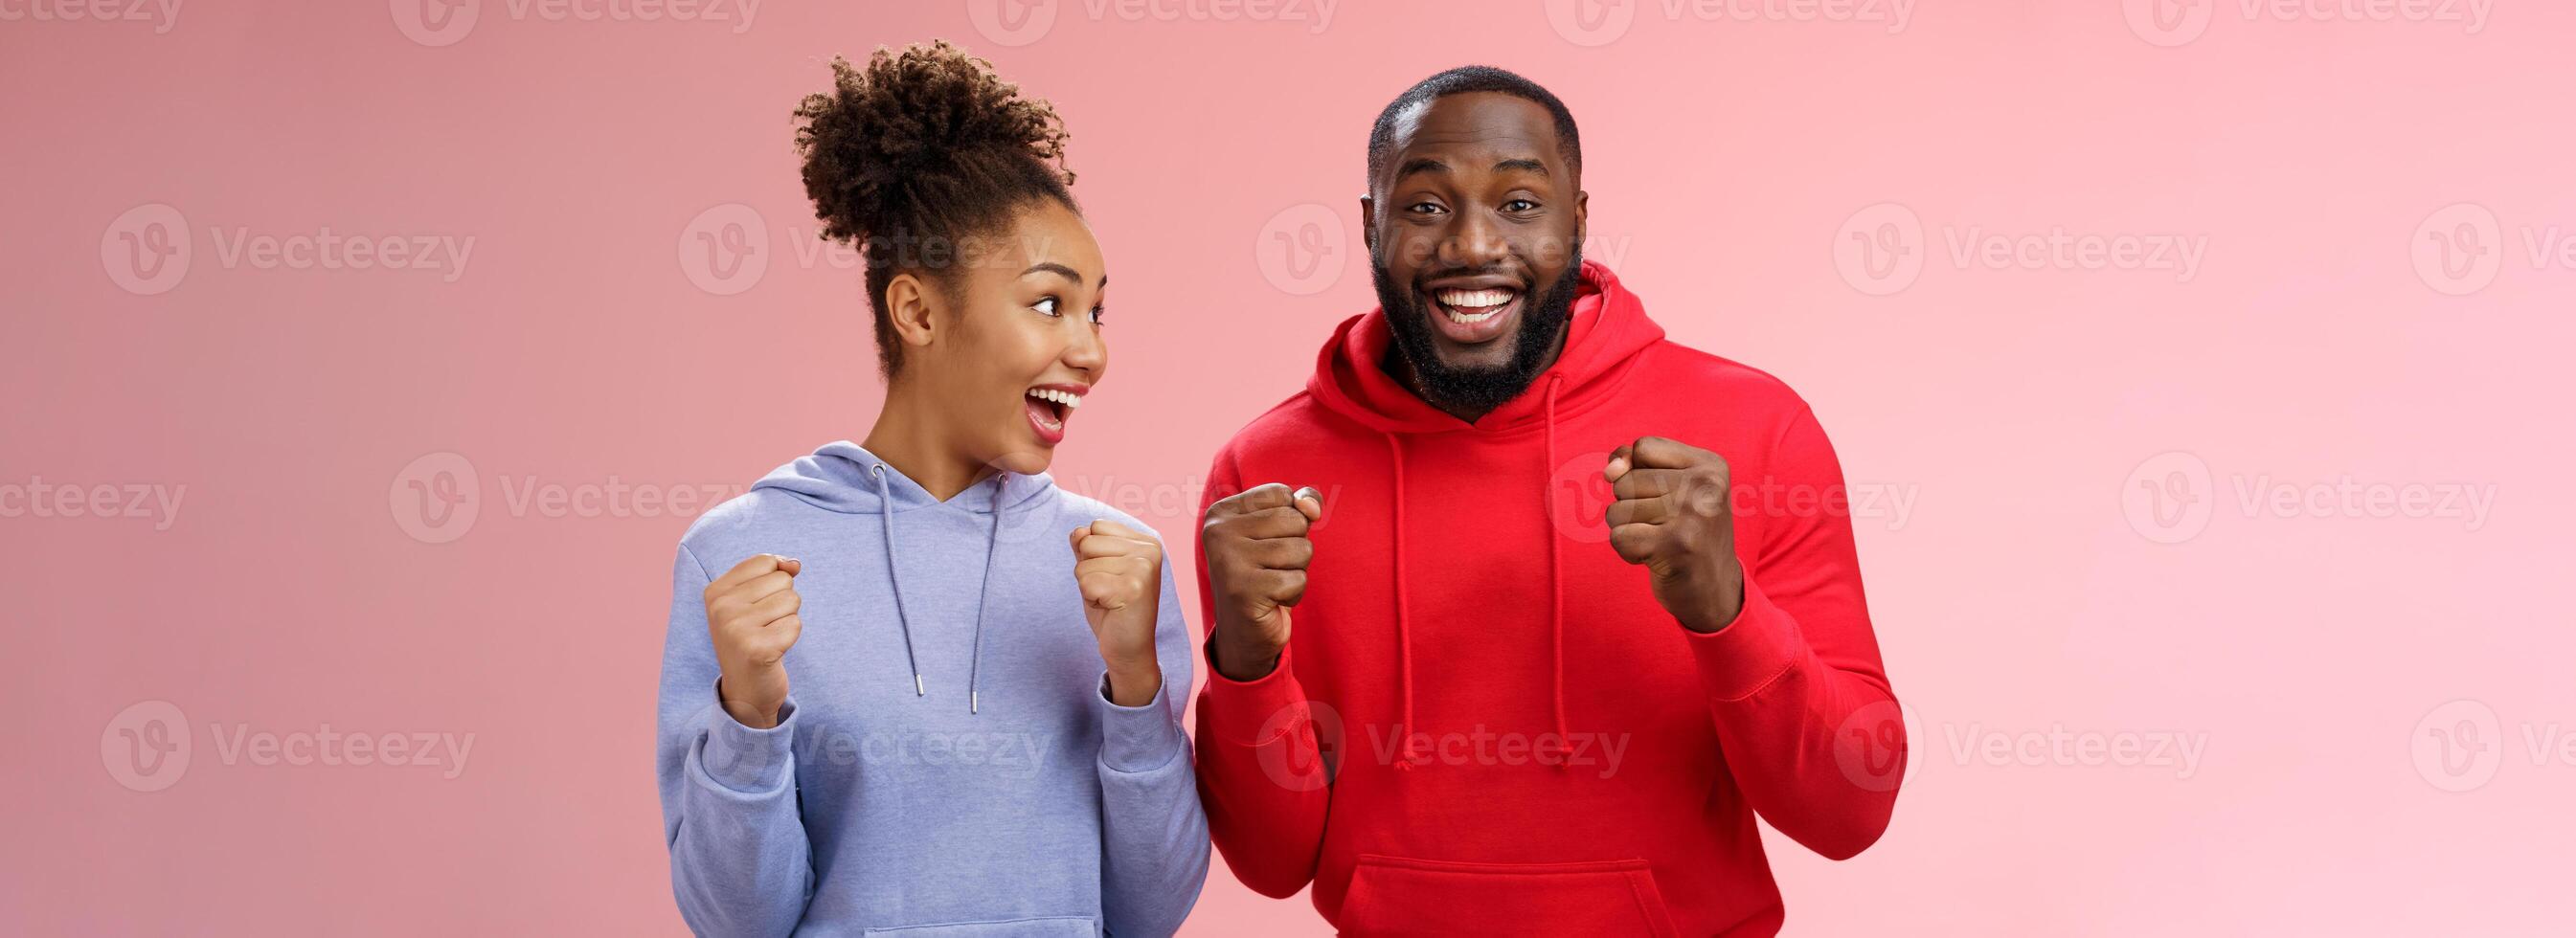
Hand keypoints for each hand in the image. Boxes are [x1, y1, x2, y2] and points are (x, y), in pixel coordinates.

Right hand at [704, 553, 802, 728]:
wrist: (746, 691)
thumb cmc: (753, 638)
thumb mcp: (753, 600)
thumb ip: (774, 572)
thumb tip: (794, 564)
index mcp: (715, 591)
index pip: (765, 561)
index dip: (773, 582)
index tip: (756, 607)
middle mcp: (721, 608)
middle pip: (782, 580)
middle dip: (782, 602)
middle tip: (763, 627)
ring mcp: (736, 629)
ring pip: (792, 600)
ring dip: (787, 619)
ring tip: (768, 637)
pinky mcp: (757, 649)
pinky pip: (796, 624)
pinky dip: (791, 637)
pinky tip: (773, 651)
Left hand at [1071, 518, 1165, 707]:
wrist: (1129, 648)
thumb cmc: (1113, 608)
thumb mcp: (1098, 569)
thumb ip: (1087, 546)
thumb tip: (1078, 532)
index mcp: (1145, 541)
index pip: (1095, 527)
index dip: (1092, 555)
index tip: (1112, 576)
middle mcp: (1149, 550)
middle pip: (1087, 543)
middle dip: (1088, 570)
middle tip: (1110, 590)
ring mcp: (1143, 568)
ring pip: (1083, 565)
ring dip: (1089, 587)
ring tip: (1111, 600)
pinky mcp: (1133, 588)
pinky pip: (1086, 584)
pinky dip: (1091, 600)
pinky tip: (1111, 609)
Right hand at [1201, 483, 1321, 681]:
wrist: (1244, 632)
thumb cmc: (1265, 575)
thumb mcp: (1281, 532)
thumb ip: (1301, 505)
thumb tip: (1312, 507)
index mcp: (1221, 512)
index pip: (1282, 494)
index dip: (1290, 521)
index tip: (1266, 544)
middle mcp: (1218, 532)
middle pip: (1294, 519)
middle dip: (1296, 547)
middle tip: (1270, 568)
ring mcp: (1228, 561)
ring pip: (1300, 549)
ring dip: (1296, 571)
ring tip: (1271, 584)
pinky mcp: (1244, 590)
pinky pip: (1297, 579)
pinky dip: (1294, 593)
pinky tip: (1272, 600)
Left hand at [1605, 437, 1746, 632]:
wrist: (1715, 589)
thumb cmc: (1685, 532)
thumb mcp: (1671, 488)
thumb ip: (1635, 464)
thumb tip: (1611, 470)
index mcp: (1710, 465)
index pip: (1643, 447)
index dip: (1637, 472)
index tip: (1663, 496)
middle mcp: (1707, 485)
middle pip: (1626, 480)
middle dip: (1631, 506)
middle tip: (1664, 526)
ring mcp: (1693, 516)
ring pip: (1617, 509)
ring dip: (1628, 530)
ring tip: (1659, 540)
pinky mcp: (1676, 547)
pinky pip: (1619, 537)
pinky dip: (1628, 551)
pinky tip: (1654, 557)